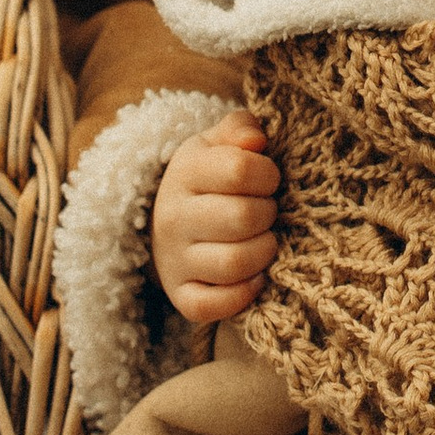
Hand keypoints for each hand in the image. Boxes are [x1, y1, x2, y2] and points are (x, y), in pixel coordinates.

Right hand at [153, 112, 281, 323]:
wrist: (165, 222)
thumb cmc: (208, 179)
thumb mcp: (218, 144)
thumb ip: (239, 128)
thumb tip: (256, 140)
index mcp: (185, 172)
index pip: (239, 170)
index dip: (268, 174)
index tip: (268, 180)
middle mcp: (173, 217)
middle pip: (243, 218)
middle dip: (270, 214)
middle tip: (269, 212)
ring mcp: (174, 260)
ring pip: (234, 263)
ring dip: (264, 252)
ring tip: (265, 241)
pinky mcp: (180, 296)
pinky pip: (214, 306)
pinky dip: (243, 294)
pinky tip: (255, 276)